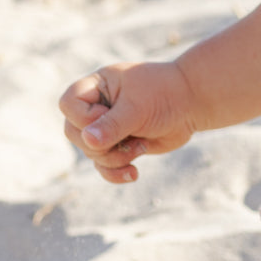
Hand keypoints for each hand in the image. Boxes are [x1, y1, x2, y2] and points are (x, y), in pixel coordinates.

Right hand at [59, 61, 197, 183]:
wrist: (192, 104)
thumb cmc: (166, 95)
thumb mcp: (138, 108)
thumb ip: (113, 125)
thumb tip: (88, 141)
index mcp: (96, 86)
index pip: (68, 104)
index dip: (85, 117)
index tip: (113, 114)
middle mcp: (96, 106)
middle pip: (75, 133)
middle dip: (102, 144)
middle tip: (130, 137)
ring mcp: (106, 127)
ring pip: (91, 153)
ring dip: (115, 157)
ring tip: (141, 146)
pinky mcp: (118, 145)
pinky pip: (103, 166)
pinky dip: (116, 173)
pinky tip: (134, 174)